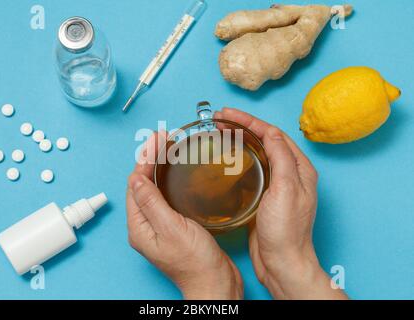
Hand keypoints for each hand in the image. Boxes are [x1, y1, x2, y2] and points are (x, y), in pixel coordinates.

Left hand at [126, 132, 242, 299]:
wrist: (215, 284)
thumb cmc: (195, 263)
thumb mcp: (171, 228)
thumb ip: (152, 203)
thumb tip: (135, 178)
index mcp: (139, 226)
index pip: (136, 184)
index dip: (145, 159)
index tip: (156, 140)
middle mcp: (145, 225)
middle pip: (142, 184)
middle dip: (150, 158)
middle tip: (162, 137)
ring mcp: (158, 226)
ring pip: (153, 188)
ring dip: (158, 166)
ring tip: (167, 146)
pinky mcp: (172, 227)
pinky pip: (165, 197)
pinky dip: (168, 180)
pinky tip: (176, 171)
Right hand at [216, 108, 347, 299]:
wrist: (281, 262)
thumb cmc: (286, 231)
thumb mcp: (286, 190)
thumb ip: (281, 158)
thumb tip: (271, 132)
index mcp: (299, 169)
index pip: (273, 134)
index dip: (249, 121)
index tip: (228, 114)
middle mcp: (289, 174)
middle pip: (264, 140)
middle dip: (243, 126)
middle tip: (220, 119)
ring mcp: (276, 185)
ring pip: (257, 153)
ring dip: (240, 140)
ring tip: (221, 132)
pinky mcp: (264, 196)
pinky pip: (251, 170)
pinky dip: (238, 159)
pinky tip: (227, 158)